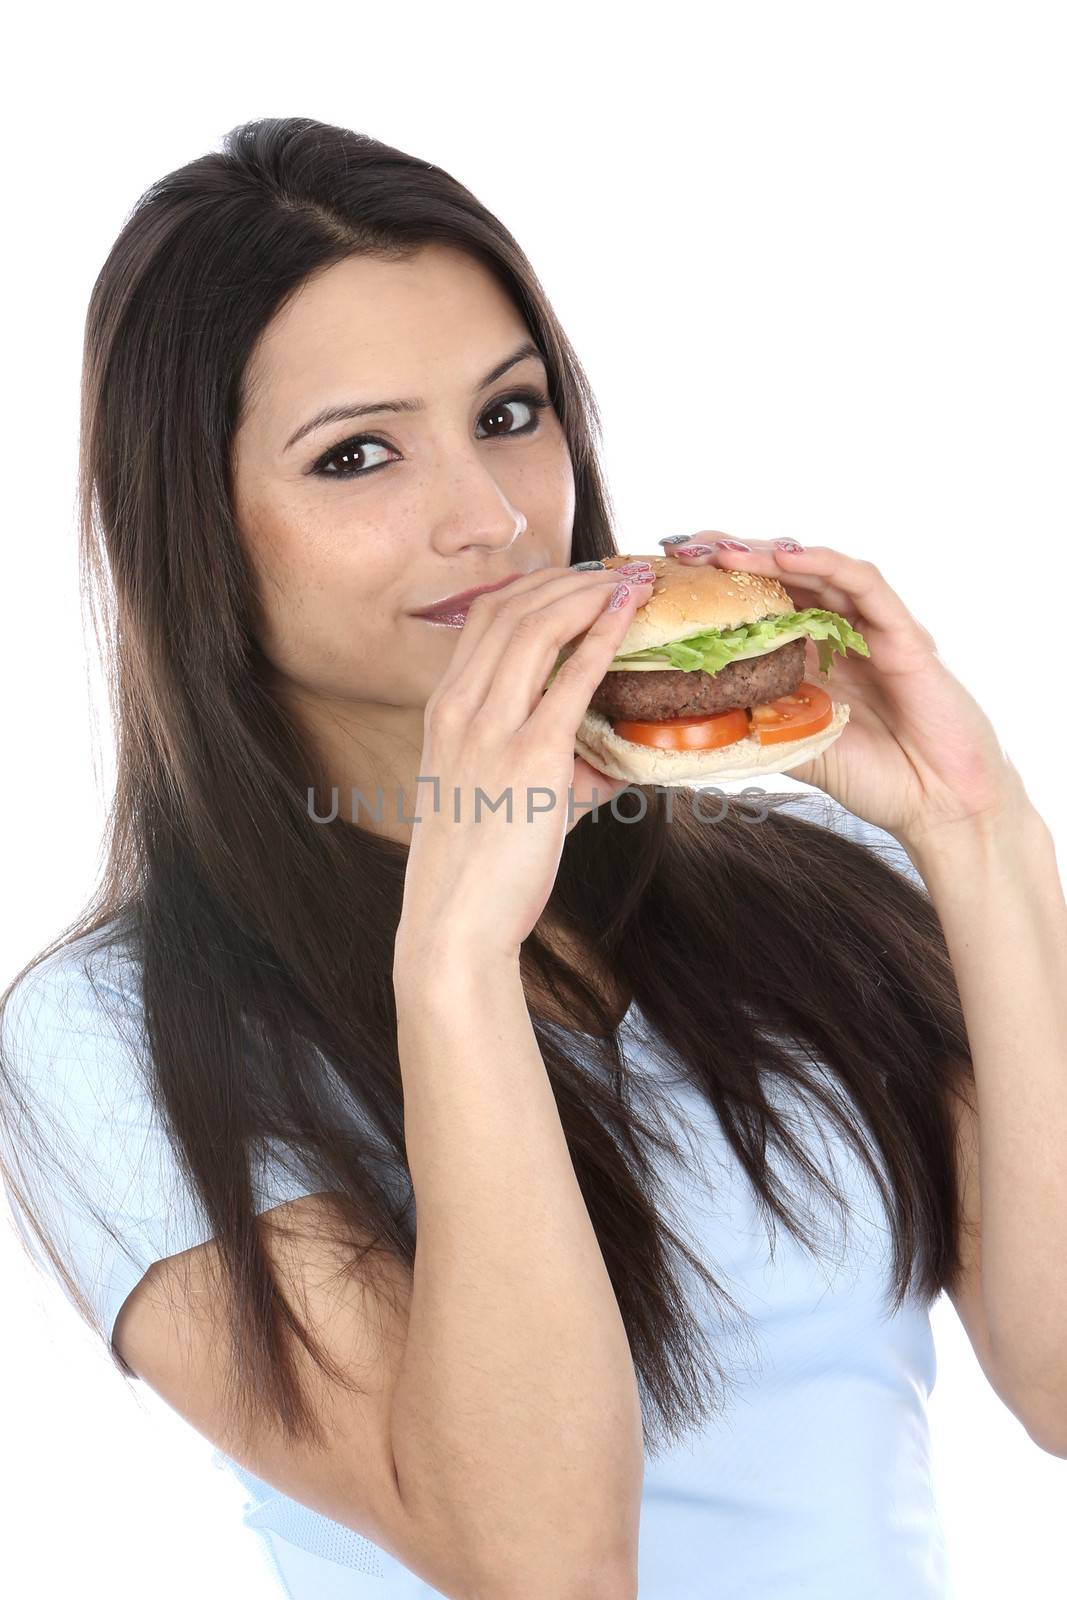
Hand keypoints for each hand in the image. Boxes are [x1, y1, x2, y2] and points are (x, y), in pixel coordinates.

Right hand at [395, 565, 644, 963]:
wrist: (453, 922)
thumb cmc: (476, 868)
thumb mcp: (495, 797)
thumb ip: (550, 766)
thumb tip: (612, 759)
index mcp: (444, 711)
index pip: (485, 618)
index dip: (534, 585)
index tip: (576, 580)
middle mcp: (460, 709)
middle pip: (511, 608)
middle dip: (566, 578)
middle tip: (612, 571)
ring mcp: (491, 730)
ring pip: (536, 626)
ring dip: (587, 594)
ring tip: (626, 582)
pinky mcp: (531, 757)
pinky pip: (572, 678)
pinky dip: (603, 636)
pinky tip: (628, 615)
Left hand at [658, 532, 1024, 852]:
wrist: (939, 806)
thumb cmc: (874, 780)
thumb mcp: (793, 750)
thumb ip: (751, 729)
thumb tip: (682, 728)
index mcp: (811, 657)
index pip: (758, 605)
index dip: (715, 588)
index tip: (666, 577)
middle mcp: (840, 634)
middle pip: (782, 577)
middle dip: (731, 557)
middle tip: (681, 546)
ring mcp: (873, 629)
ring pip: (817, 571)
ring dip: (768, 555)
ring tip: (720, 549)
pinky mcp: (905, 633)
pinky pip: (864, 585)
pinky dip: (825, 564)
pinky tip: (788, 556)